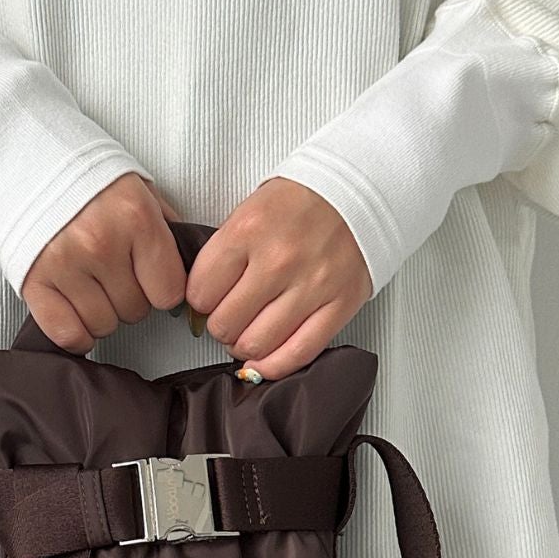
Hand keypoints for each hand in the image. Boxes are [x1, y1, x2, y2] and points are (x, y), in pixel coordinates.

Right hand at [20, 174, 186, 351]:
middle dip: (130, 298)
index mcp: (135, 217)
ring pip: (103, 326)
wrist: (27, 161)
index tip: (151, 279)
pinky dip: (75, 332)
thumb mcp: (139, 189)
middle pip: (136, 311)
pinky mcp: (34, 281)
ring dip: (102, 313)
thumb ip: (165, 228)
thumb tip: (188, 268)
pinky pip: (68, 334)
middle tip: (114, 273)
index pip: (170, 291)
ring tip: (91, 284)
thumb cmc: (87, 178)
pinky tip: (75, 311)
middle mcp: (101, 242)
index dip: (162, 289)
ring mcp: (65, 264)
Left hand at [184, 178, 372, 379]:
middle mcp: (278, 260)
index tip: (208, 299)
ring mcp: (311, 285)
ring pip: (256, 344)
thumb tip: (203, 302)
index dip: (199, 301)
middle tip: (229, 318)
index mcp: (248, 230)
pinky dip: (274, 366)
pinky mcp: (339, 305)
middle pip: (225, 323)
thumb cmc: (301, 202)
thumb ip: (224, 254)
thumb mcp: (249, 210)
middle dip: (221, 326)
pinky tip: (263, 362)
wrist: (359, 191)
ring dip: (244, 347)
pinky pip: (298, 353)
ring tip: (248, 334)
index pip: (201, 291)